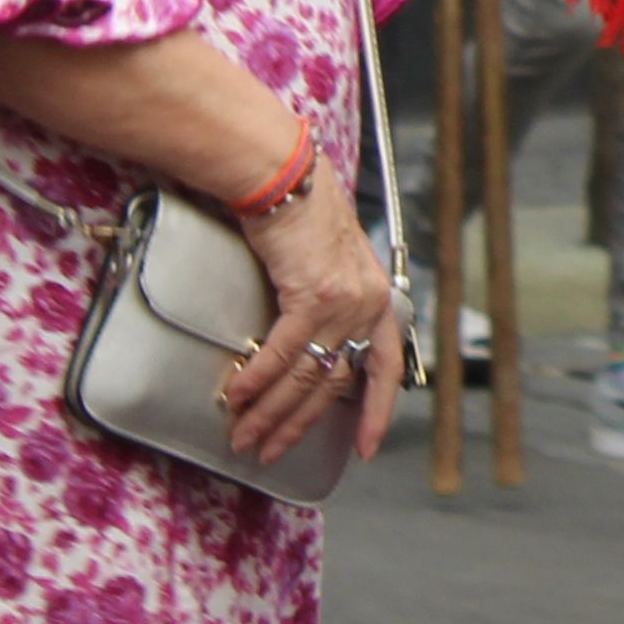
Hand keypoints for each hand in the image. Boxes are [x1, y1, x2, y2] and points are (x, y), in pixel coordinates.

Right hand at [220, 156, 402, 465]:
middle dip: (298, 423)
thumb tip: (305, 344)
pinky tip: (236, 395)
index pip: (387, 367)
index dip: (377, 411)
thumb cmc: (300, 212)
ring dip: (270, 411)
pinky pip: (281, 353)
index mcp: (377, 299)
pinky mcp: (312, 296)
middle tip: (269, 448)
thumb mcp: (331, 262)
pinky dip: (256, 379)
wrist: (286, 175)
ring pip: (306, 375)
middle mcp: (368, 304)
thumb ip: (329, 302)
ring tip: (244, 434)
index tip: (366, 449)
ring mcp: (344, 302)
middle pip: (334, 382)